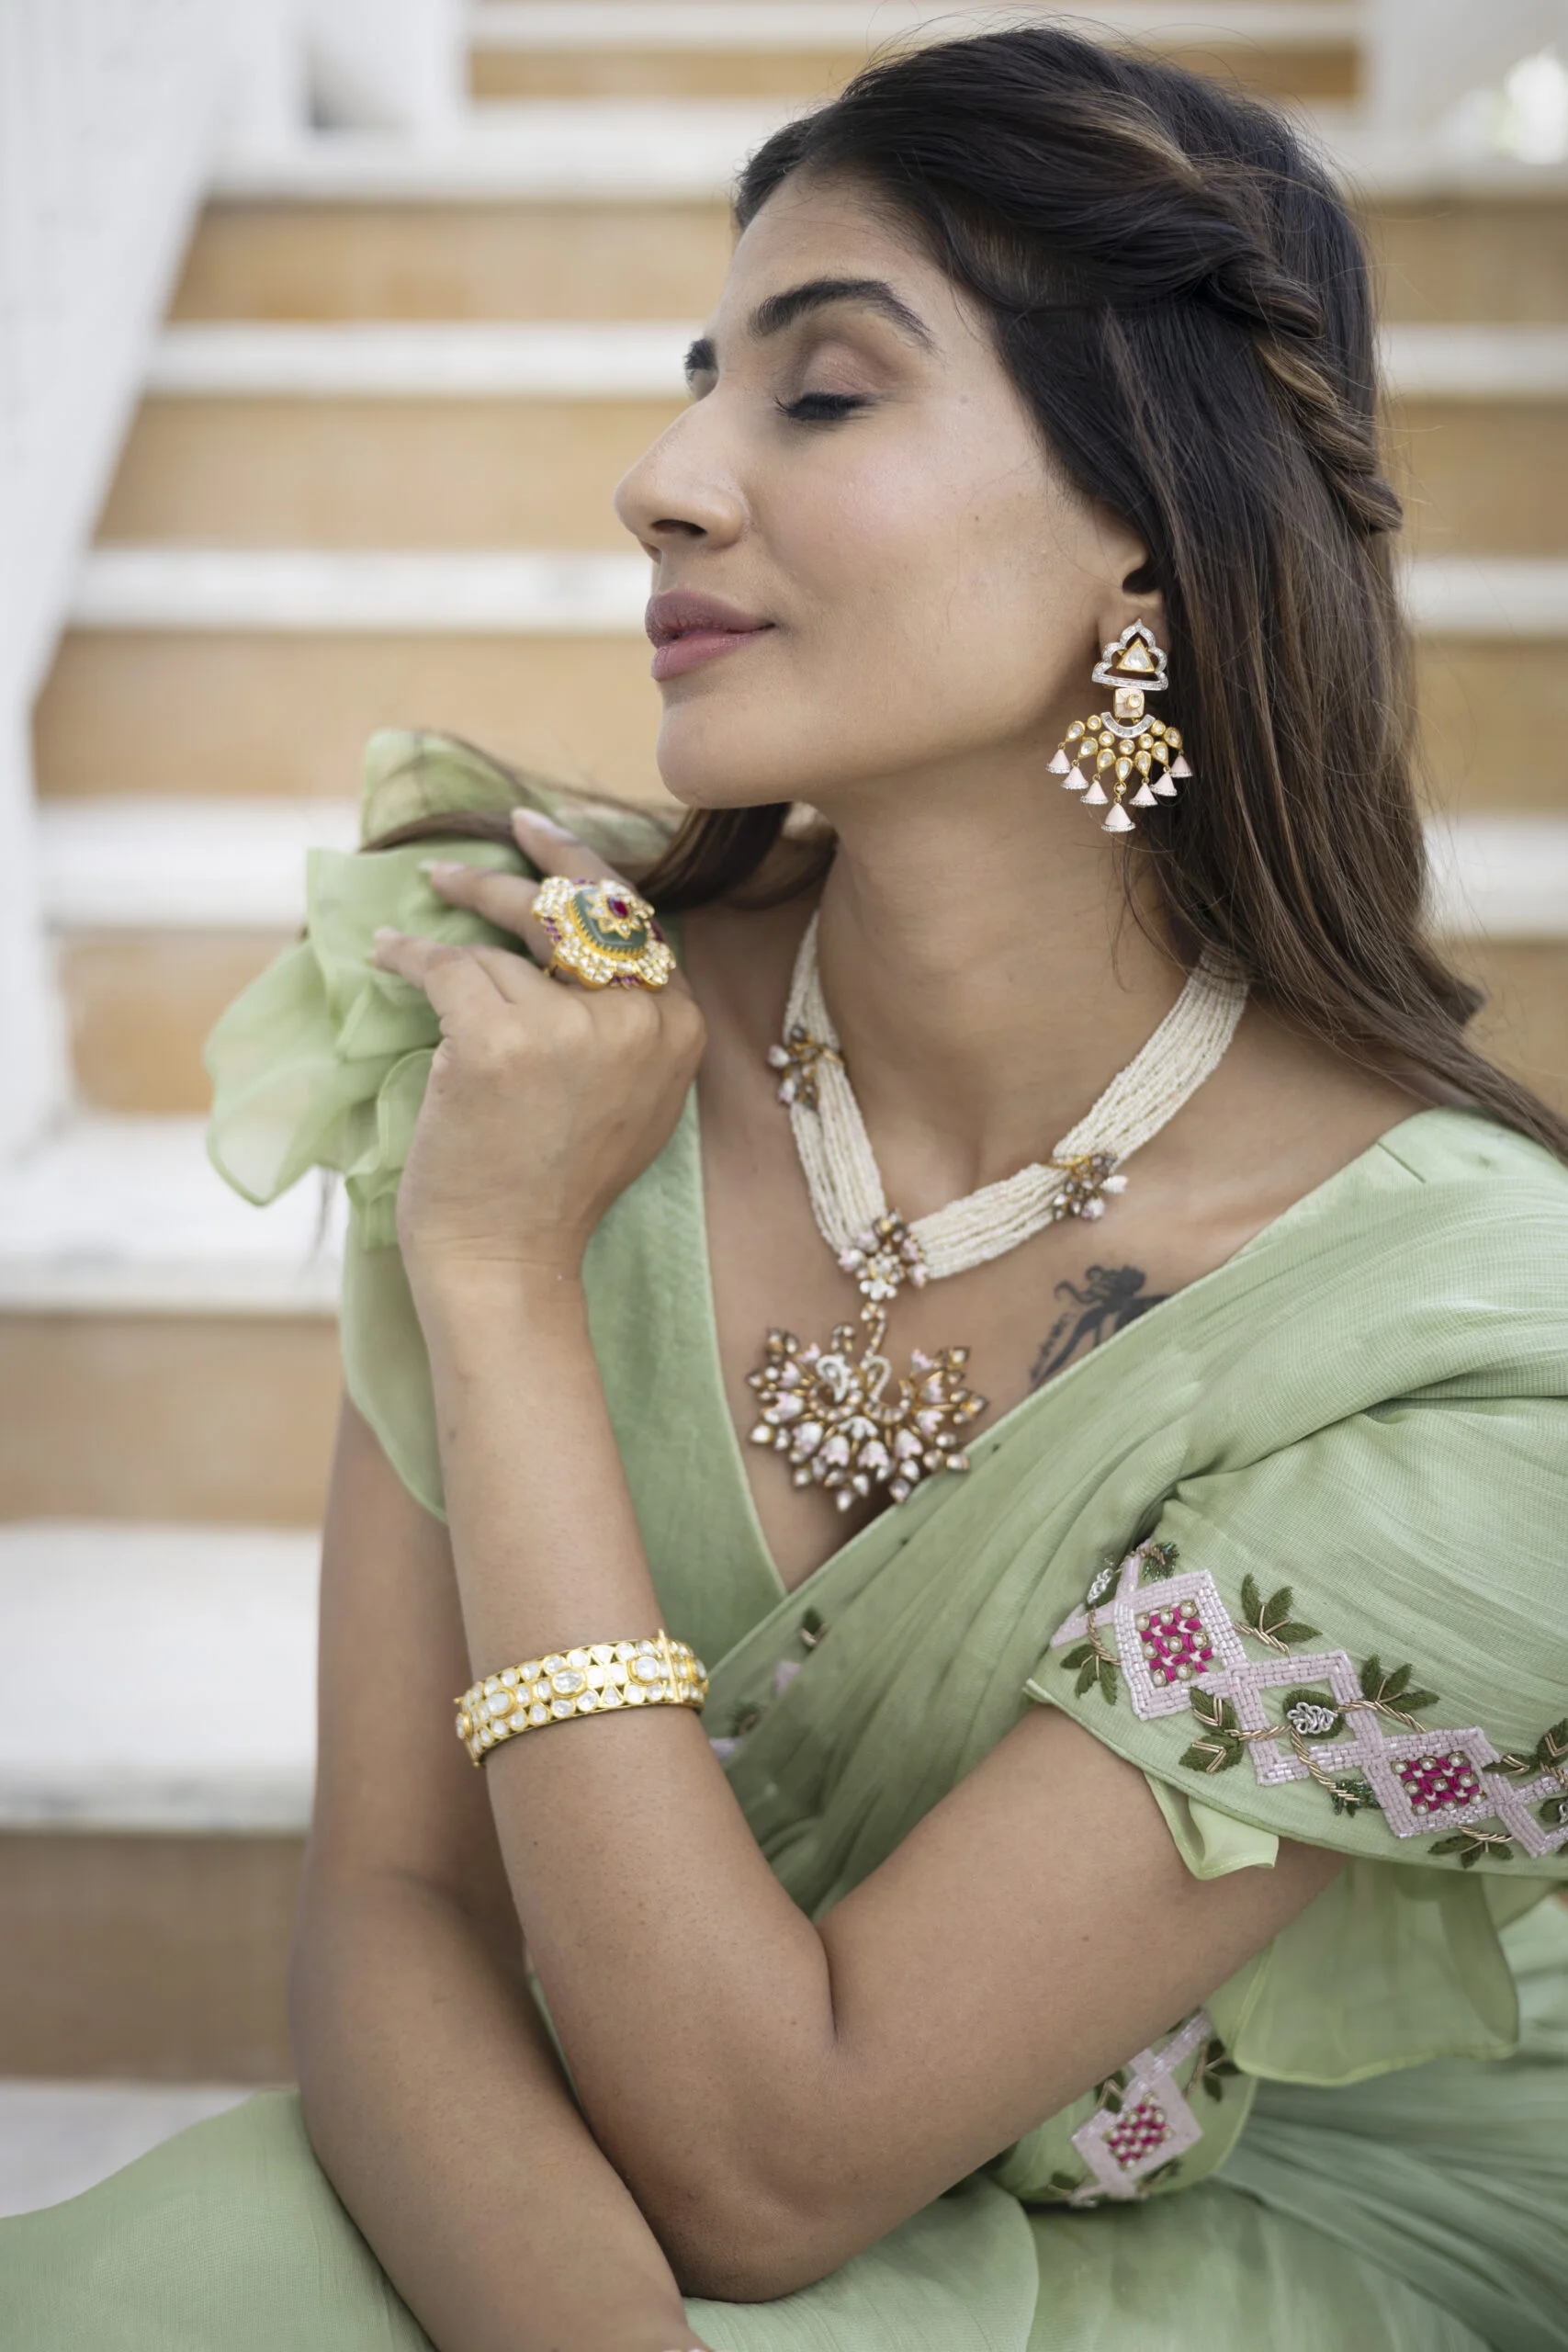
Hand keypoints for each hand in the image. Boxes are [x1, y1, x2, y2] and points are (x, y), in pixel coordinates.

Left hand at [368, 809, 704, 1298]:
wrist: (505, 1259)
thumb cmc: (551, 1188)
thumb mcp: (627, 1097)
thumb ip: (624, 1021)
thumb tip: (579, 938)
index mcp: (680, 1031)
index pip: (636, 920)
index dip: (583, 868)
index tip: (539, 837)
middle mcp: (638, 1021)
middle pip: (575, 908)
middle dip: (515, 869)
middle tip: (457, 862)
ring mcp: (571, 1029)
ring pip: (498, 951)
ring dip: (447, 949)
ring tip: (411, 943)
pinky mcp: (499, 1040)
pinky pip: (446, 968)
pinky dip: (407, 957)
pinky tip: (384, 956)